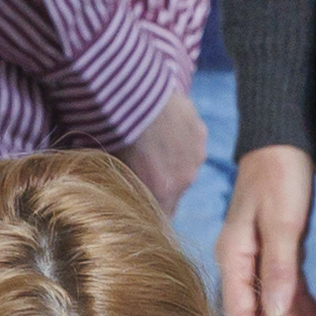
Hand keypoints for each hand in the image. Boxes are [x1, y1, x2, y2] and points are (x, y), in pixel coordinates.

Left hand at [121, 85, 209, 218]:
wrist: (136, 98)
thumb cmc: (118, 136)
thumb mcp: (114, 168)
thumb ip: (123, 186)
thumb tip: (117, 195)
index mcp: (163, 193)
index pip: (164, 217)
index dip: (153, 211)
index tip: (142, 203)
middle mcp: (186, 179)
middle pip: (175, 189)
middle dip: (162, 181)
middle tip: (143, 163)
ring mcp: (197, 155)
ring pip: (185, 165)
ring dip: (173, 159)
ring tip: (155, 141)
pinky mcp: (201, 132)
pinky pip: (191, 142)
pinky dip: (181, 138)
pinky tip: (165, 126)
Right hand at [217, 147, 315, 315]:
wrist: (284, 139)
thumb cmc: (280, 175)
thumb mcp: (284, 221)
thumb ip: (280, 267)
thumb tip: (275, 312)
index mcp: (234, 258)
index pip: (244, 314)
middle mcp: (242, 263)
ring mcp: (260, 258)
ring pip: (278, 307)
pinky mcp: (279, 251)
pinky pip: (290, 291)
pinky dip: (305, 311)